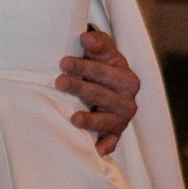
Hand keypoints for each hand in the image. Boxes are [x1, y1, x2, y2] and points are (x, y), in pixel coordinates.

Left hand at [62, 20, 140, 156]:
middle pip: (103, 95)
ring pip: (107, 121)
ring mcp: (122, 119)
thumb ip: (97, 43)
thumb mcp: (102, 51)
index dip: (84, 67)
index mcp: (127, 78)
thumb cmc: (101, 65)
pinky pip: (112, 141)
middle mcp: (128, 100)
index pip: (104, 72)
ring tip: (74, 118)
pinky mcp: (115, 133)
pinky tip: (96, 151)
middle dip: (80, 88)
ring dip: (91, 120)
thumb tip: (87, 38)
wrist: (107, 83)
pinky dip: (106, 146)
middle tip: (59, 82)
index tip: (63, 63)